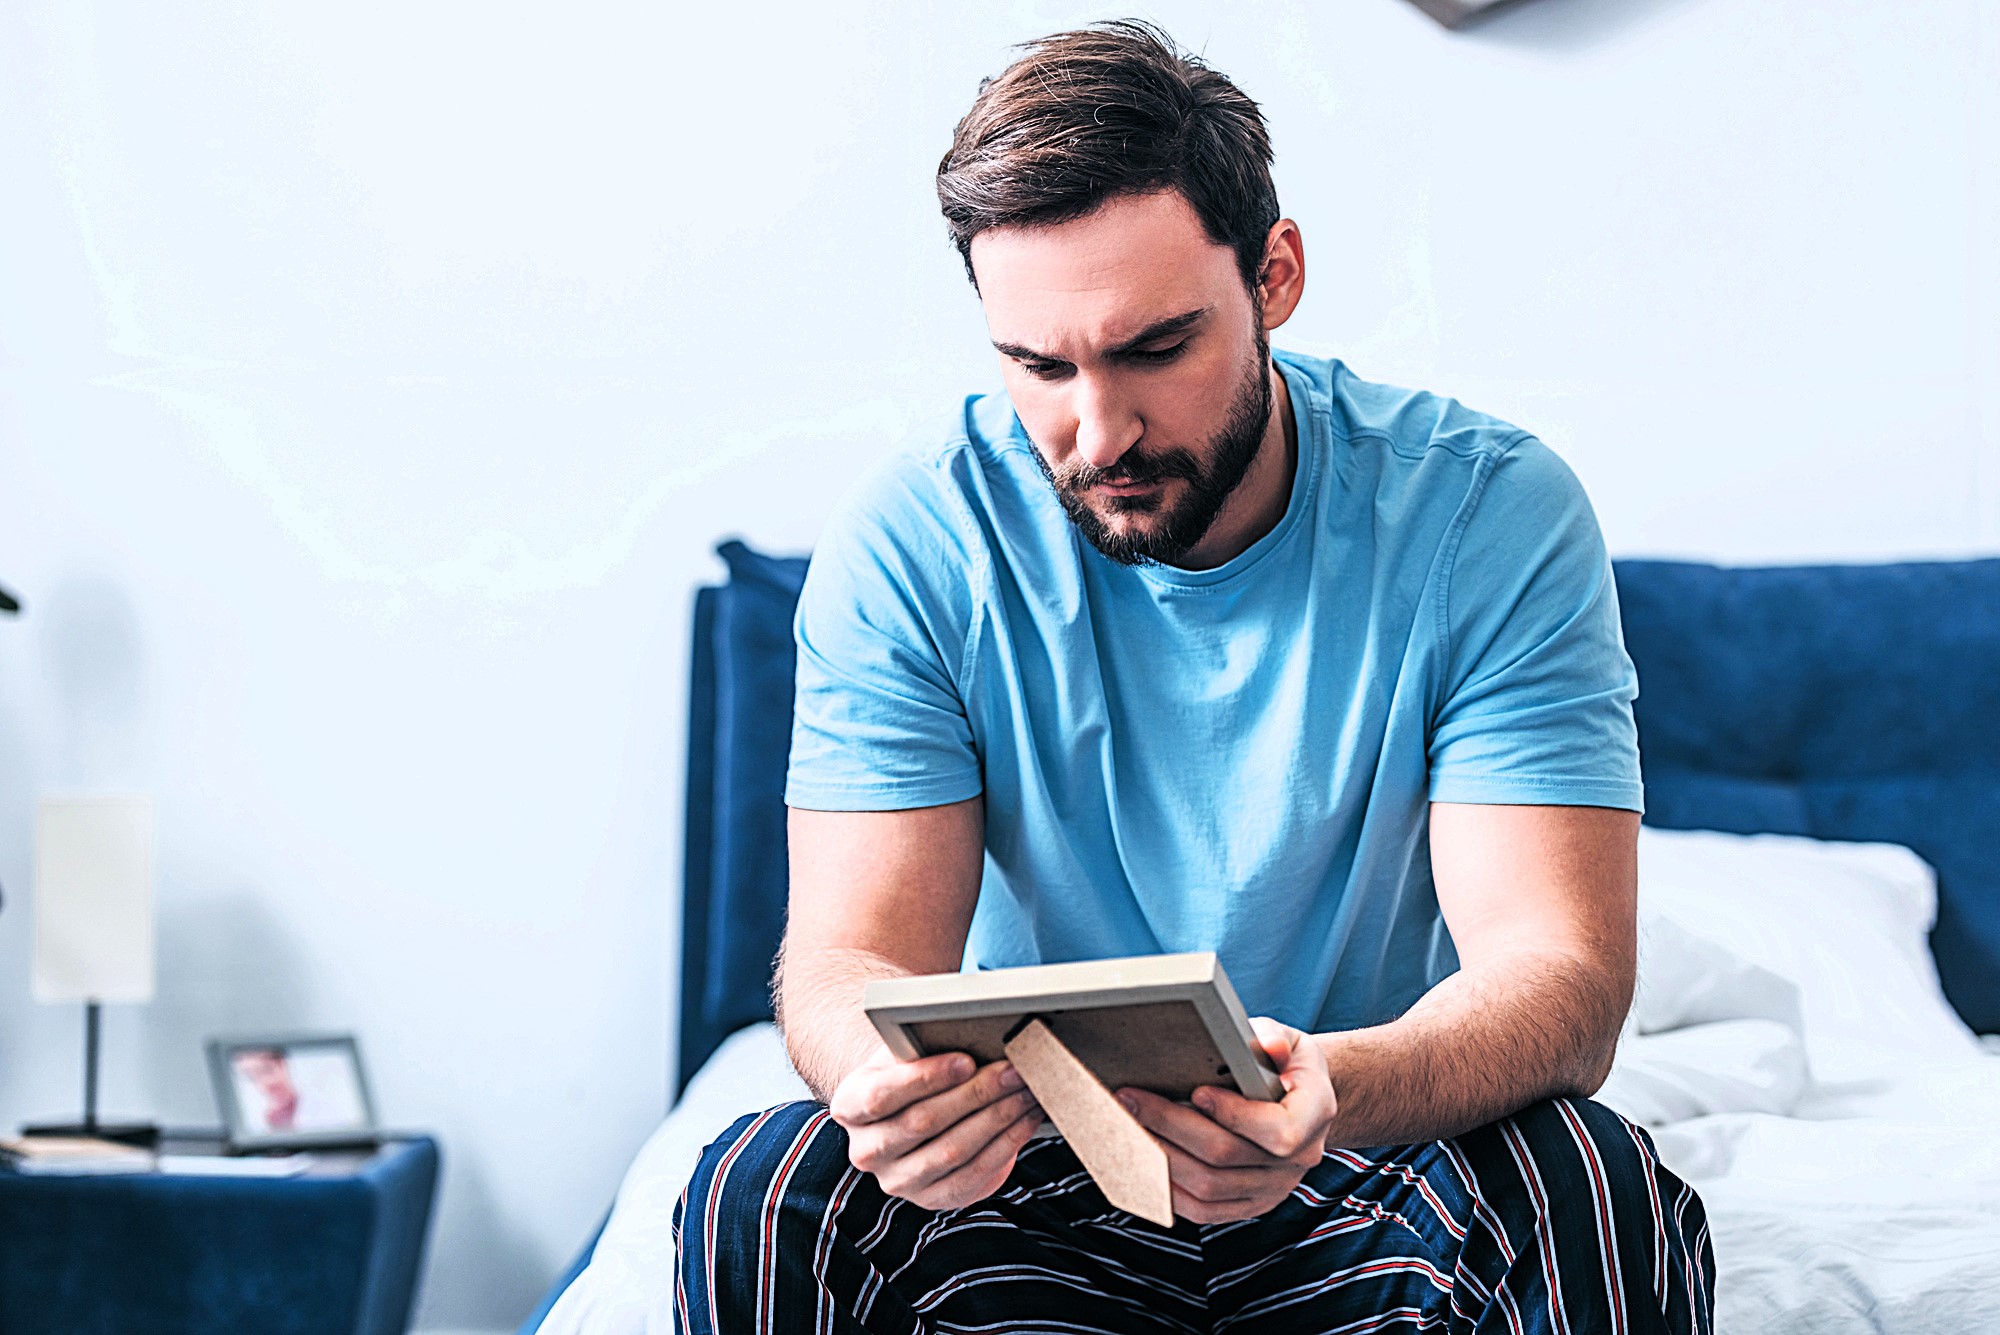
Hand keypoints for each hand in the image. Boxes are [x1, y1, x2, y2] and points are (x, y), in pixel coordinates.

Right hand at [829, 1048, 1042, 1210]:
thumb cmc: (909, 1074)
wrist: (907, 1113)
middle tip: (1012, 1071)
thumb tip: (976, 1034)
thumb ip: (921, 1048)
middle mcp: (867, 1151)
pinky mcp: (931, 1199)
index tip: (966, 1060)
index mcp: (849, 1107)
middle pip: (923, 1123)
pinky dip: (1005, 1145)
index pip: (881, 1096)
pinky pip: (973, 1175)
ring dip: (997, 1119)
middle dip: (975, 1094)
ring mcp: (898, 1181)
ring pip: (952, 1151)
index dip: (925, 1078)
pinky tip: (1024, 1120)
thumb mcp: (901, 1056)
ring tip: (1025, 1091)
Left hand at [1118, 1017, 1336, 1223]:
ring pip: (1209, 1187)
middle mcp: (1300, 1159)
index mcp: (1315, 1114)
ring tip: (1128, 1127)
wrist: (1300, 1100)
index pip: (1278, 1131)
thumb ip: (1274, 1039)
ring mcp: (1275, 1187)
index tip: (1195, 1091)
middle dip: (1172, 1125)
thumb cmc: (1288, 1065)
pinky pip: (1205, 1211)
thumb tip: (1265, 1045)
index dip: (1234, 1115)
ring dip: (1161, 1157)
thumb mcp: (1291, 1041)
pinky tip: (1143, 1161)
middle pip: (1227, 1156)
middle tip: (1131, 1100)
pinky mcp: (1251, 1204)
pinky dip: (1169, 1190)